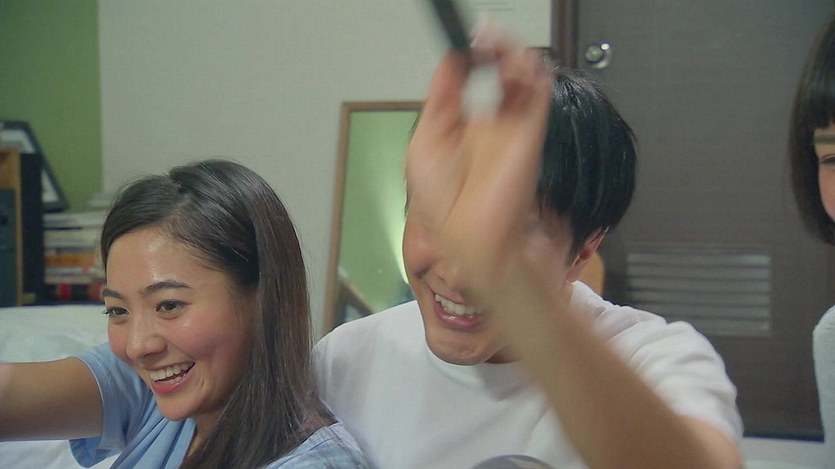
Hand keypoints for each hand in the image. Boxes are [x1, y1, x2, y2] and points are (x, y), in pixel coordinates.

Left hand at [405, 27, 553, 306]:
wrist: (472, 234)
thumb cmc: (443, 200)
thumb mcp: (425, 143)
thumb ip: (440, 100)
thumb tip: (450, 61)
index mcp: (463, 123)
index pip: (473, 75)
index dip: (472, 53)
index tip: (469, 40)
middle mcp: (491, 121)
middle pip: (502, 69)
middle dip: (497, 47)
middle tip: (488, 35)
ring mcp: (514, 126)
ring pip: (524, 76)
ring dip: (514, 55)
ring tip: (501, 49)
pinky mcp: (532, 132)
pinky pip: (538, 93)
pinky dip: (533, 74)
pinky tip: (518, 64)